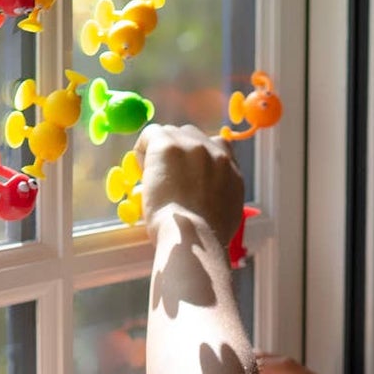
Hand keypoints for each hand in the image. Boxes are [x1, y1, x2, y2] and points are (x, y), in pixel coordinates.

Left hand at [135, 124, 244, 248]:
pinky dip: (142, 149)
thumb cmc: (205, 239)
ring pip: (170, 133)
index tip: (187, 173)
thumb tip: (201, 195)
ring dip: (160, 150)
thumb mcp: (226, 214)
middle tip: (167, 176)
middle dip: (178, 151)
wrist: (195, 239)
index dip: (198, 157)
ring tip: (154, 176)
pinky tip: (142, 172)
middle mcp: (216, 152)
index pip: (218, 146)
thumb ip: (218, 194)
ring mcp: (193, 146)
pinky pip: (150, 134)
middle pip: (192, 135)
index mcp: (231, 170)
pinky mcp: (168, 145)